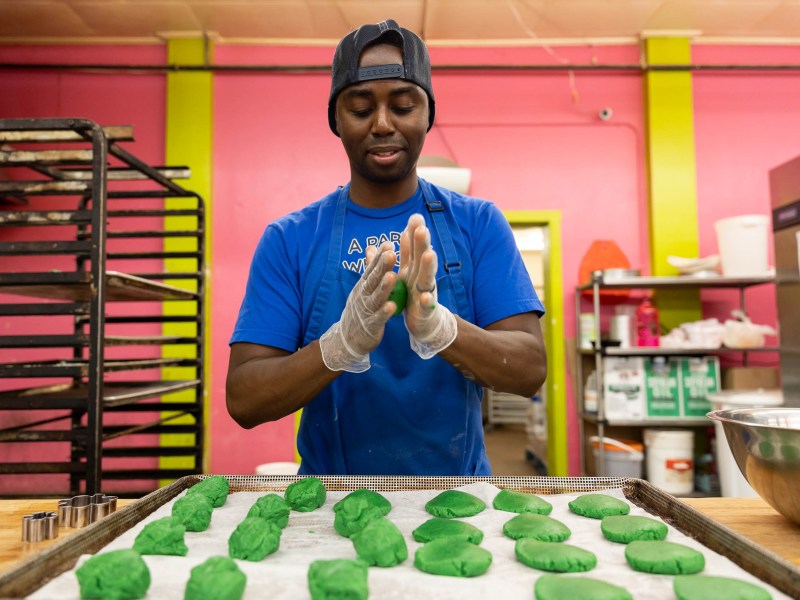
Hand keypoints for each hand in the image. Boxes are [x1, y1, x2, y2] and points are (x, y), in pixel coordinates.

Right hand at [319, 242, 396, 371]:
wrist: (347, 338)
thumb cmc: (360, 309)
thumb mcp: (363, 287)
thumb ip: (370, 268)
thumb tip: (371, 247)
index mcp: (363, 285)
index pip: (372, 268)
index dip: (380, 257)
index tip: (388, 244)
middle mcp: (363, 295)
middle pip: (373, 279)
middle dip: (382, 267)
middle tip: (392, 254)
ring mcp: (366, 310)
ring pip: (376, 297)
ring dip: (384, 287)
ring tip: (392, 276)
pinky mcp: (371, 325)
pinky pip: (379, 318)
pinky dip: (385, 312)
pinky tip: (392, 306)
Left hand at [398, 214, 456, 358]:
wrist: (424, 322)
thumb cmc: (414, 294)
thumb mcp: (408, 271)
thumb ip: (407, 252)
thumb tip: (405, 229)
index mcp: (415, 268)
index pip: (415, 247)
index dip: (415, 233)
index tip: (414, 217)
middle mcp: (423, 277)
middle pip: (423, 258)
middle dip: (423, 244)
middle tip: (422, 229)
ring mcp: (426, 292)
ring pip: (428, 278)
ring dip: (428, 266)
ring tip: (429, 254)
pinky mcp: (425, 310)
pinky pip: (427, 306)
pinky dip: (427, 301)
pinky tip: (426, 297)